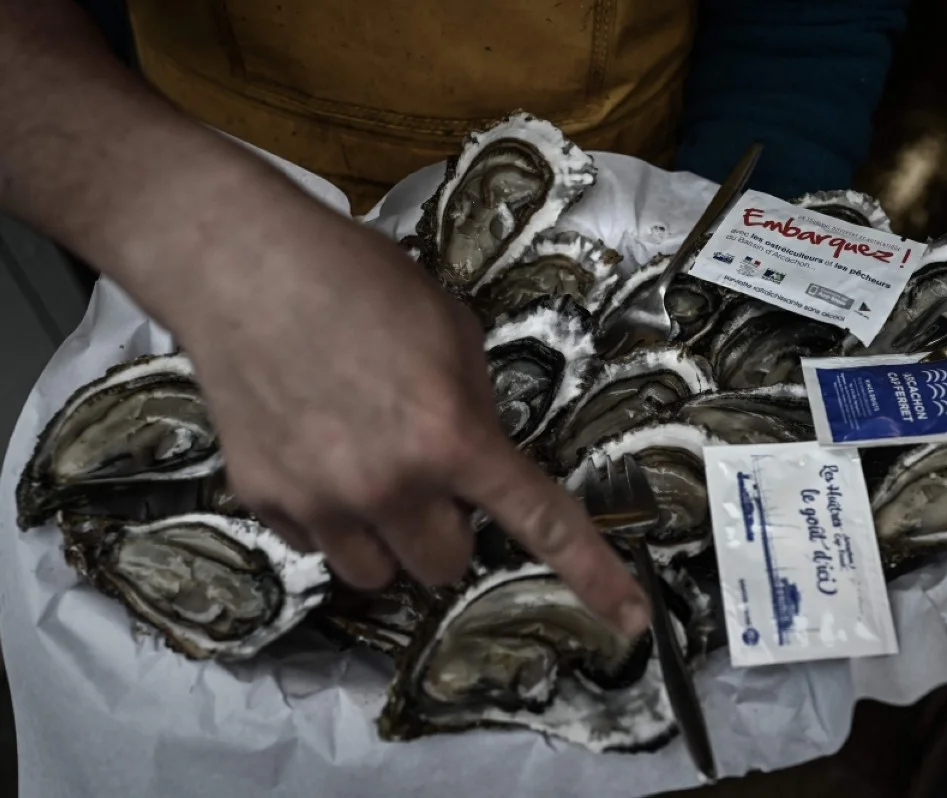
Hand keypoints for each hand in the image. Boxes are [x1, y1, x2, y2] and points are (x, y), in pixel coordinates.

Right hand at [174, 199, 649, 636]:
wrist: (242, 266)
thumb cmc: (359, 281)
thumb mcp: (451, 330)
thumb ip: (476, 406)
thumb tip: (479, 458)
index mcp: (452, 437)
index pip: (538, 520)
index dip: (591, 573)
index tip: (629, 619)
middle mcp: (390, 486)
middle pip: (444, 567)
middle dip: (447, 532)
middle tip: (428, 480)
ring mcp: (320, 502)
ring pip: (376, 576)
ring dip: (388, 540)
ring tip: (367, 475)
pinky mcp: (262, 501)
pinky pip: (315, 546)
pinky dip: (326, 519)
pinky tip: (314, 455)